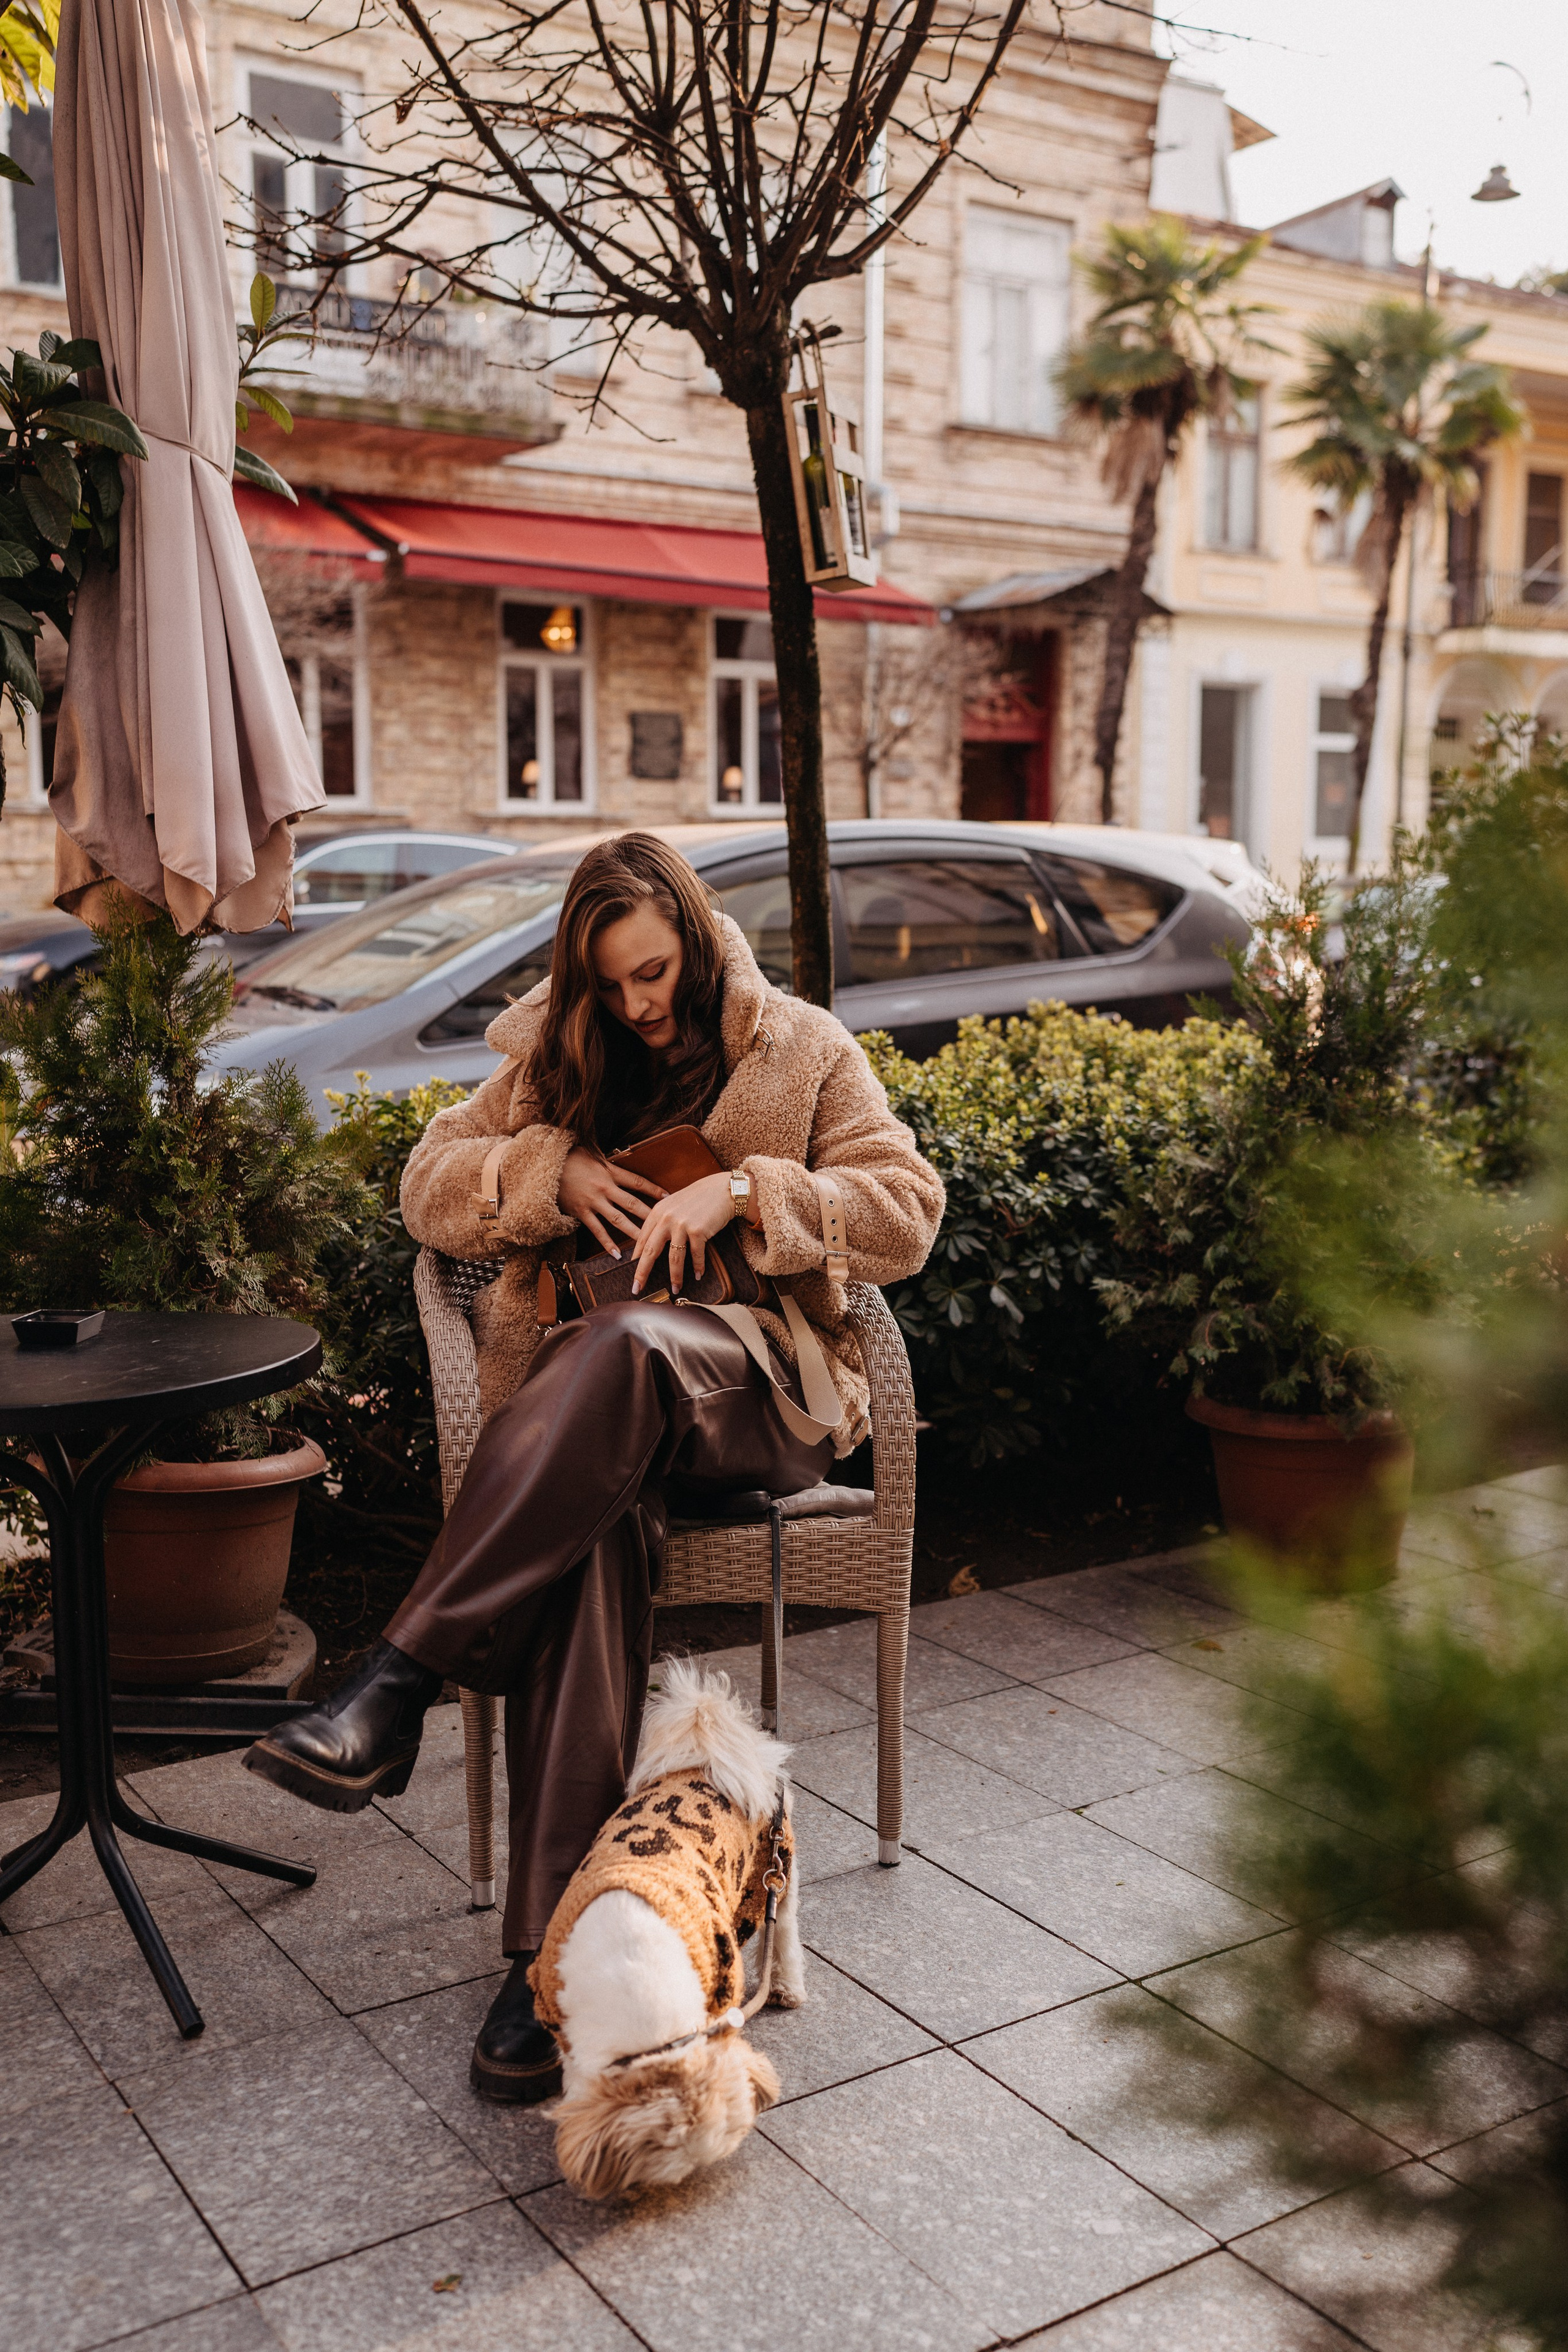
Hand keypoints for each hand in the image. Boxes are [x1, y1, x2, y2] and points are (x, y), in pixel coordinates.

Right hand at [558, 1145, 665, 1256]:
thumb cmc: (569, 1157)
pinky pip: (597, 1230)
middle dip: (650, 1215)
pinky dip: (607, 1243)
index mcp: (609, 1172)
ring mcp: (593, 1202)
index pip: (637, 1182)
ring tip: (646, 1245)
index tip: (668, 1196)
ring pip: (618, 1220)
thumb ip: (607, 1160)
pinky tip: (617, 1255)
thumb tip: (621, 1158)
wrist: (545, 1166)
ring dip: (634, 1233)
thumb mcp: (591, 1153)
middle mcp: (604, 1188)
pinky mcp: (580, 1212)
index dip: (654, 1189)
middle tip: (665, 1226)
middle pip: (632, 1204)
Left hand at [631, 1171, 740, 1295]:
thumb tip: (650, 1246)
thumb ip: (661, 1221)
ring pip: (674, 1258)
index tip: (633, 1274)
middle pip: (650, 1252)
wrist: (722, 1190)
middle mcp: (666, 1218)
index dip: (635, 1260)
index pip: (641, 1241)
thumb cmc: (698, 1199)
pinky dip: (698, 1267)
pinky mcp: (698, 1230)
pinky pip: (696, 1255)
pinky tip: (698, 1275)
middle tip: (638, 1288)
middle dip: (643, 1273)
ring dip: (675, 1277)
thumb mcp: (673, 1206)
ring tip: (676, 1289)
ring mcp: (682, 1224)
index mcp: (657, 1212)